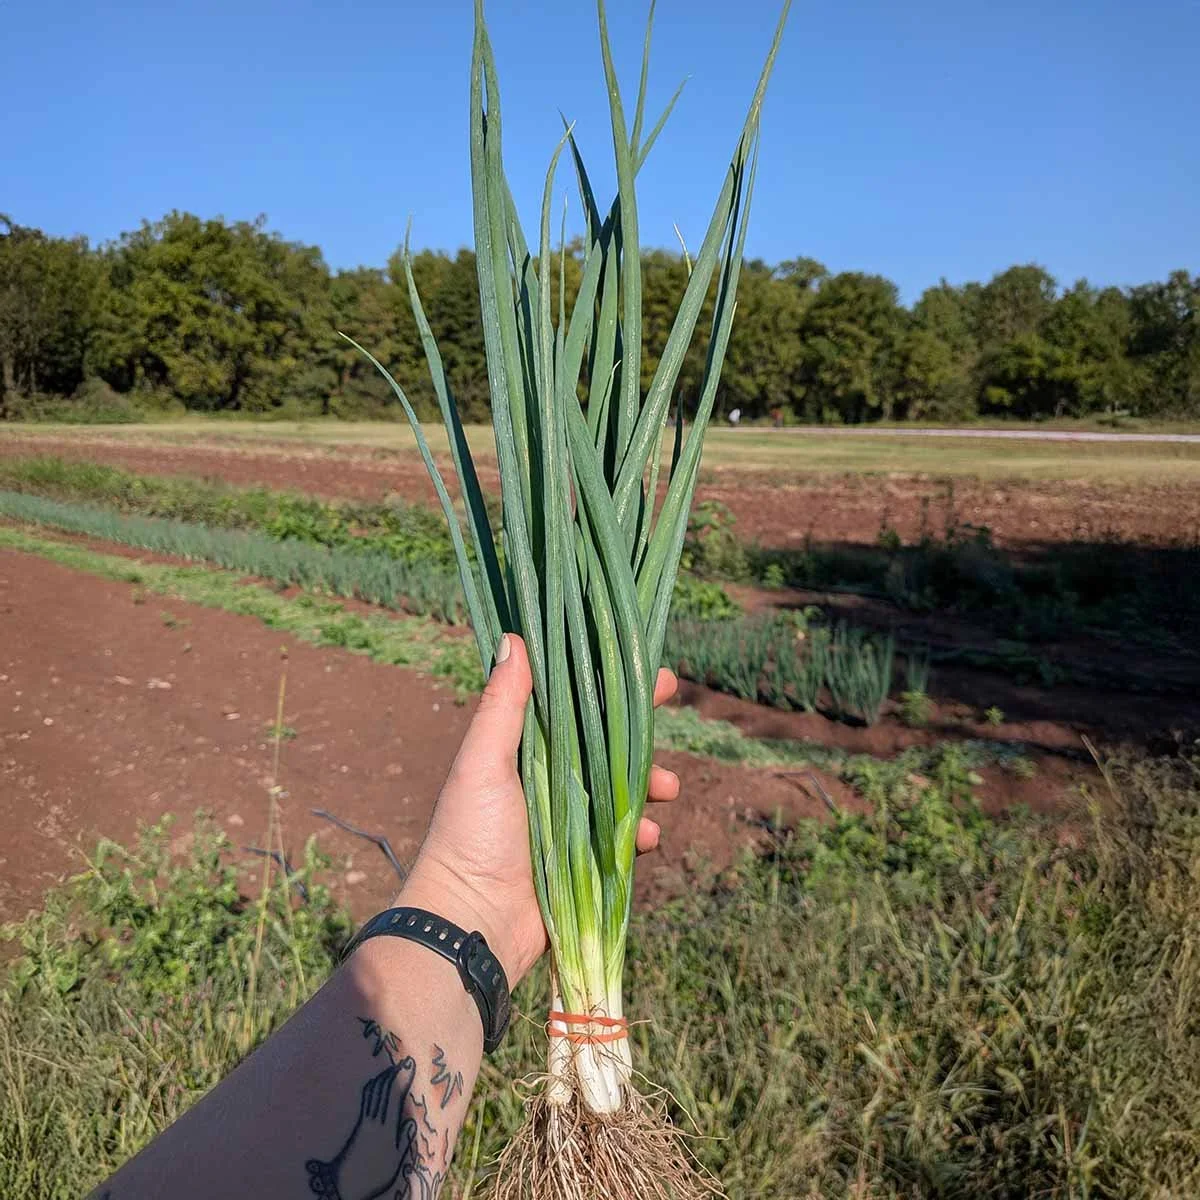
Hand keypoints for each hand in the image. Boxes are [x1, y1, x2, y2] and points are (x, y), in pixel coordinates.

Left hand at [305, 1059, 417, 1199]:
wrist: (343, 1186)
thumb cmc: (373, 1177)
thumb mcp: (394, 1162)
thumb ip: (404, 1141)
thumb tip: (412, 1121)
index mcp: (386, 1129)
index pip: (395, 1096)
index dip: (403, 1078)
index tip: (410, 1063)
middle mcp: (374, 1122)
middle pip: (383, 1091)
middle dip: (394, 1073)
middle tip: (404, 1059)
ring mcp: (364, 1122)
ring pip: (373, 1093)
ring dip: (382, 1078)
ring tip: (391, 1067)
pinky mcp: (356, 1126)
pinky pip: (365, 1101)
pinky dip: (372, 1089)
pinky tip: (373, 1084)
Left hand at [400, 633, 678, 984]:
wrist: (473, 922)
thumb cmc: (470, 835)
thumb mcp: (483, 763)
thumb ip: (503, 706)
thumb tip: (514, 638)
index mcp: (524, 751)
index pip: (573, 703)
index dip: (607, 681)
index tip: (641, 662)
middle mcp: (549, 780)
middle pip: (606, 740)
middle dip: (640, 721)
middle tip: (669, 696)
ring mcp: (571, 821)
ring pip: (624, 787)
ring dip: (649, 780)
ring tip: (666, 787)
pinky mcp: (586, 860)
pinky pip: (625, 837)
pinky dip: (641, 833)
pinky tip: (647, 836)